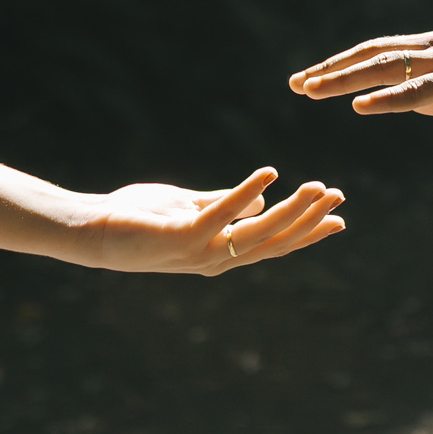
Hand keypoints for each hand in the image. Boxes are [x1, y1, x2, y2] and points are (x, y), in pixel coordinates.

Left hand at [88, 168, 344, 273]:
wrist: (93, 231)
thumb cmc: (138, 219)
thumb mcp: (189, 209)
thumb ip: (223, 204)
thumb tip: (260, 200)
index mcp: (219, 253)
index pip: (273, 243)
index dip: (307, 232)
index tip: (339, 218)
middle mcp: (215, 259)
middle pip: (274, 241)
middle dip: (308, 220)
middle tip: (338, 197)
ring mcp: (199, 251)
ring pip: (257, 232)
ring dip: (291, 209)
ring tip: (316, 186)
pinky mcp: (182, 236)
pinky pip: (222, 213)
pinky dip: (248, 193)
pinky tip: (269, 173)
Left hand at [289, 22, 432, 115]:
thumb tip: (425, 106)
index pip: (381, 52)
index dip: (347, 64)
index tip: (316, 76)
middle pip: (371, 54)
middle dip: (331, 69)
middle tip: (296, 83)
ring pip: (385, 67)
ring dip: (344, 79)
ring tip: (310, 90)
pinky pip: (419, 90)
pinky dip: (387, 99)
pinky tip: (361, 107)